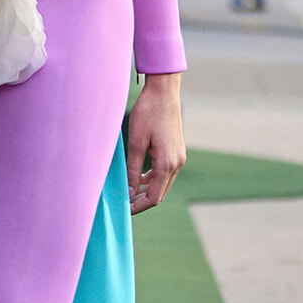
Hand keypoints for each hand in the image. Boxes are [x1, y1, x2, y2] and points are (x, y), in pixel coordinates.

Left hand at [126, 72, 185, 214]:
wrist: (164, 91)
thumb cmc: (147, 113)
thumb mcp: (136, 142)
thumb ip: (133, 169)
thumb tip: (130, 192)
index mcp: (167, 164)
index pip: (154, 197)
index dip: (138, 206)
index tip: (124, 210)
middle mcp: (177, 163)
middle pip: (160, 193)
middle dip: (142, 201)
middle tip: (124, 204)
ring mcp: (179, 157)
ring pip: (163, 183)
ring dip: (147, 190)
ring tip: (128, 192)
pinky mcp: (177, 150)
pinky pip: (165, 172)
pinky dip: (153, 178)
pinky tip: (139, 177)